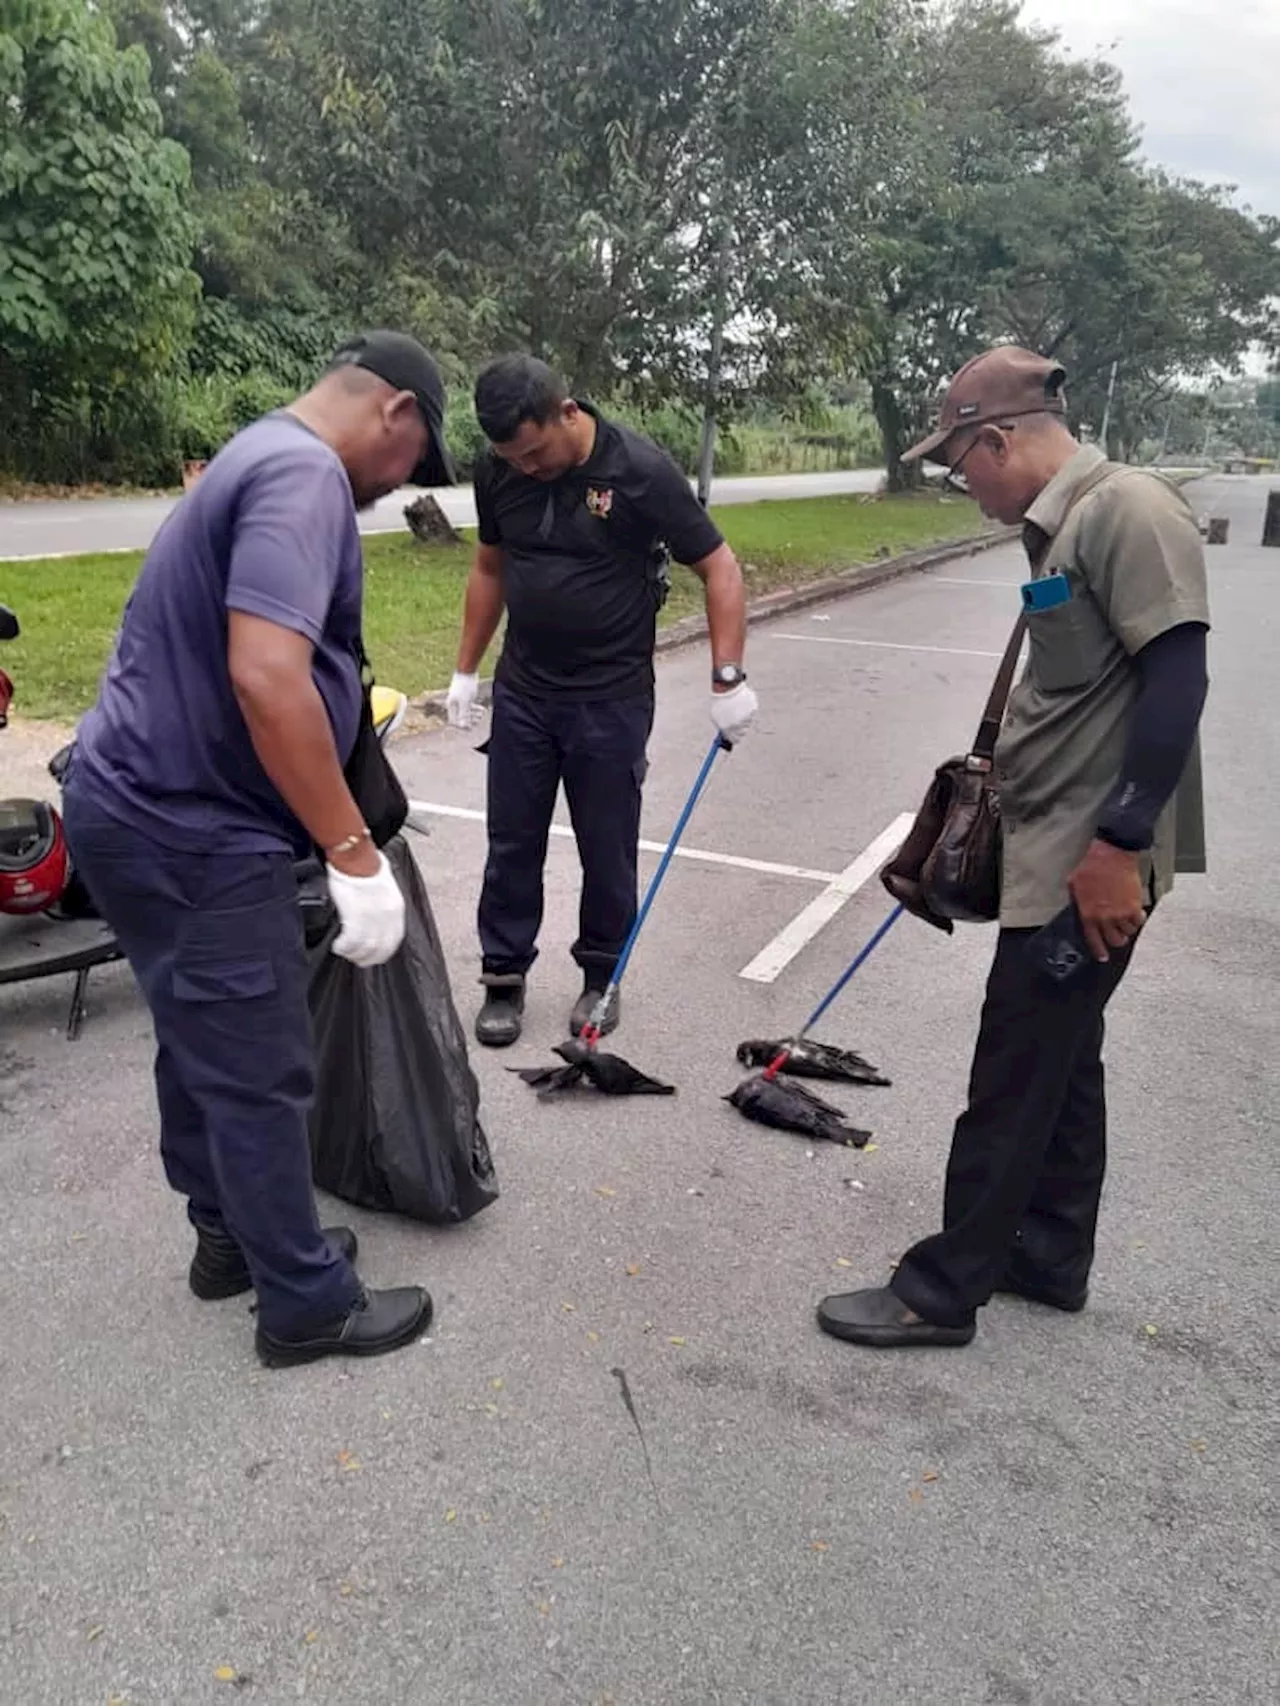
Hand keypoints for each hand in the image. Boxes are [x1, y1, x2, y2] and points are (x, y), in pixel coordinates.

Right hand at [326, 849, 405, 966]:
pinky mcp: (356, 917)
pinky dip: (344, 947)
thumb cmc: (366, 866)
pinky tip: (338, 946)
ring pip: (365, 949)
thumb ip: (383, 902)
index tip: (374, 954)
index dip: (383, 951)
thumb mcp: (384, 886)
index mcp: (396, 908)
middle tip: (357, 958)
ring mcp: (373, 918)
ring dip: (353, 954)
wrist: (355, 857)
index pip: (394, 939)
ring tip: (344, 951)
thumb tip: (376, 912)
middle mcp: (388, 916)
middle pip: (381, 949)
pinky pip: (351, 942)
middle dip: (368, 958)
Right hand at [446, 671, 480, 728]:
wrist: (467, 671)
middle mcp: (454, 705)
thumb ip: (464, 714)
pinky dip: (476, 709)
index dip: (462, 726)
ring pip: (467, 713)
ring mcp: (460, 701)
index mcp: (451, 706)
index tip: (471, 728)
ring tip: (482, 714)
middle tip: (478, 720)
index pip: (454, 722)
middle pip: (461, 718)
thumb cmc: (464, 685)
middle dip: (470, 721)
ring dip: (475, 715)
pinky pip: (470, 707)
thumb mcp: (465, 701)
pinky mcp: (466, 697)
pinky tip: (483, 710)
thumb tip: (463, 726)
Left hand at [710, 680, 758, 742]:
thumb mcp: (716, 717)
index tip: (733, 736)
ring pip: (747, 722)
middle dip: (739, 729)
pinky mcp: (753, 708)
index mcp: (728, 727)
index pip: (736, 740)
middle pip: (743, 733)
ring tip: (735, 708)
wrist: (727, 687)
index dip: (734, 738)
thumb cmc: (719, 702)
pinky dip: (747, 710)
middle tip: (734, 721)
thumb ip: (722, 728)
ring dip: (743, 718)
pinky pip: (751, 713)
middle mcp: (739, 724)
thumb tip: (726, 736)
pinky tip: (740, 703)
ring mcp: (747, 716)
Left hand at [1066, 839, 1146, 961]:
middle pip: (1114, 940)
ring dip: (1127, 930)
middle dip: (1116, 942)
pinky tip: (1136, 914)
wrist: (1112, 856)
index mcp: (1088, 914)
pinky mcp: (1134, 906)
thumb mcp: (1074, 884)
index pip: (1093, 940)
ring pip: (1128, 932)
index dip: (1099, 950)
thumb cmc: (1092, 867)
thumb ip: (1076, 900)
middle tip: (1118, 938)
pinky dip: (1138, 920)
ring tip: (1126, 923)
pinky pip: (1139, 922)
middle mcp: (1105, 917)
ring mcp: (1120, 913)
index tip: (1102, 956)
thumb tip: (1077, 906)